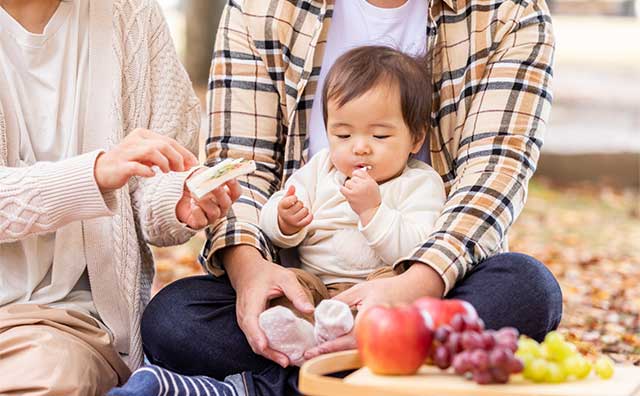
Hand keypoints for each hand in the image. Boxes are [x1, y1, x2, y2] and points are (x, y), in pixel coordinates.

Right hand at [95, 128, 197, 191]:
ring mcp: (127, 152)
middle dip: (177, 158)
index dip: (184, 152)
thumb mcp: (146, 155)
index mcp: (143, 135)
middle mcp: (135, 140)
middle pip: (163, 144)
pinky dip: (147, 171)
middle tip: (181, 170)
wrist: (101, 171)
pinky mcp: (121, 165)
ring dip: (165, 163)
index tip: (193, 163)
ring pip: (152, 151)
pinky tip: (152, 175)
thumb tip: (185, 163)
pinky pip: (137, 166)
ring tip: (168, 172)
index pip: (168, 141)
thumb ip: (163, 155)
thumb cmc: (127, 163)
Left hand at [176, 172, 242, 228]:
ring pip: (214, 212)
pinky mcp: (201, 224)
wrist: (179, 198)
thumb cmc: (194, 187)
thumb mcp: (200, 176)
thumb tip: (212, 172)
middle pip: (227, 203)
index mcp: (225, 196)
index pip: (236, 192)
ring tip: (194, 194)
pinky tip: (193, 206)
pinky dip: (197, 212)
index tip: (228, 177)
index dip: (234, 185)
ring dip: (204, 202)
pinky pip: (202, 221)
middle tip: (213, 185)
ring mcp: (212, 217)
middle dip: (220, 193)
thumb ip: (207, 173)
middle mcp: (221, 208)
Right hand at [222, 245, 314, 366]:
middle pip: (253, 340)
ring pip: (254, 343)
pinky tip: (280, 352)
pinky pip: (256, 339)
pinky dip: (267, 348)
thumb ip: (296, 292)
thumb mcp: (284, 277)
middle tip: (286, 361)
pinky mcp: (249, 325)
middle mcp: (244, 316)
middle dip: (268, 353)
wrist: (247, 271)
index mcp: (250, 303)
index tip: (267, 347)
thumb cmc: (265, 273)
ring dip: (268, 353)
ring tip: (286, 360)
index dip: (258, 338)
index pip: (251, 324)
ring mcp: (245, 322)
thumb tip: (310, 309)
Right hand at [277, 185, 312, 235]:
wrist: (287, 223)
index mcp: (281, 207)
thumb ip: (289, 193)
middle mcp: (286, 215)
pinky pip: (309, 218)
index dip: (294, 198)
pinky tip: (305, 215)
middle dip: (299, 203)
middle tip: (296, 207)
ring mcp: (293, 221)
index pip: (292, 199)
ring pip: (305, 210)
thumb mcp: (285, 200)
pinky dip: (309, 215)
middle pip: (300, 204)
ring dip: (304, 209)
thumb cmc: (287, 209)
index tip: (293, 199)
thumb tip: (292, 186)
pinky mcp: (300, 225)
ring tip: (299, 211)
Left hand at [304, 264, 444, 360]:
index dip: (330, 345)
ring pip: (357, 349)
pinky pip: (365, 346)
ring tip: (319, 349)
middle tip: (310, 353)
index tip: (315, 350)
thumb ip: (342, 299)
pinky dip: (348, 347)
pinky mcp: (384, 338)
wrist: (414, 290)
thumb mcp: (361, 288)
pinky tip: (337, 344)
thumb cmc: (388, 288)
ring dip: (338, 350)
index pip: (348, 337)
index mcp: (370, 317)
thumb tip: (323, 308)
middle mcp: (377, 331)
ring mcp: (382, 337)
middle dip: (329, 352)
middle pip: (350, 348)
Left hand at [340, 168, 380, 225]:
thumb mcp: (374, 186)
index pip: (359, 172)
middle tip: (358, 190)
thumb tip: (356, 171)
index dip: (357, 176)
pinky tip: (347, 193)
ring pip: (347, 183)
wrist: (371, 212)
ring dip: (349, 187)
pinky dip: (343, 190)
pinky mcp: (350, 195)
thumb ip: (366, 178)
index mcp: (370, 181)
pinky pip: (342, 188)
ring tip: (354, 193)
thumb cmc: (372, 200)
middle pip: (353, 177)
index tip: (358, 181)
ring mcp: (356, 189)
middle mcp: (363, 184)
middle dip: (354, 183)